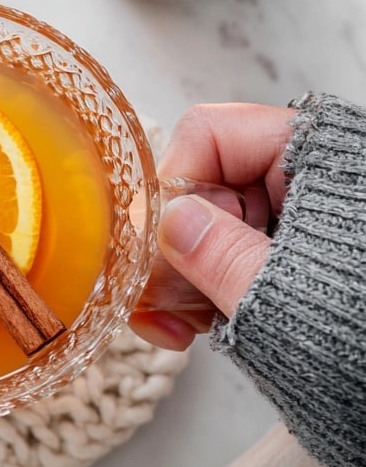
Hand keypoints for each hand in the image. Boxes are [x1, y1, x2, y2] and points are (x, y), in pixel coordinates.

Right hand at [130, 103, 295, 351]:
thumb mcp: (291, 292)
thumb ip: (224, 255)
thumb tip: (170, 221)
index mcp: (312, 155)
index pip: (211, 135)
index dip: (174, 184)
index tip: (156, 242)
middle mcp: (295, 180)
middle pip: (198, 187)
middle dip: (168, 249)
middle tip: (154, 304)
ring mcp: (285, 223)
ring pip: (200, 232)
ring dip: (176, 282)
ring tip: (177, 330)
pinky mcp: (278, 264)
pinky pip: (218, 264)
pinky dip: (198, 297)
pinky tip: (189, 331)